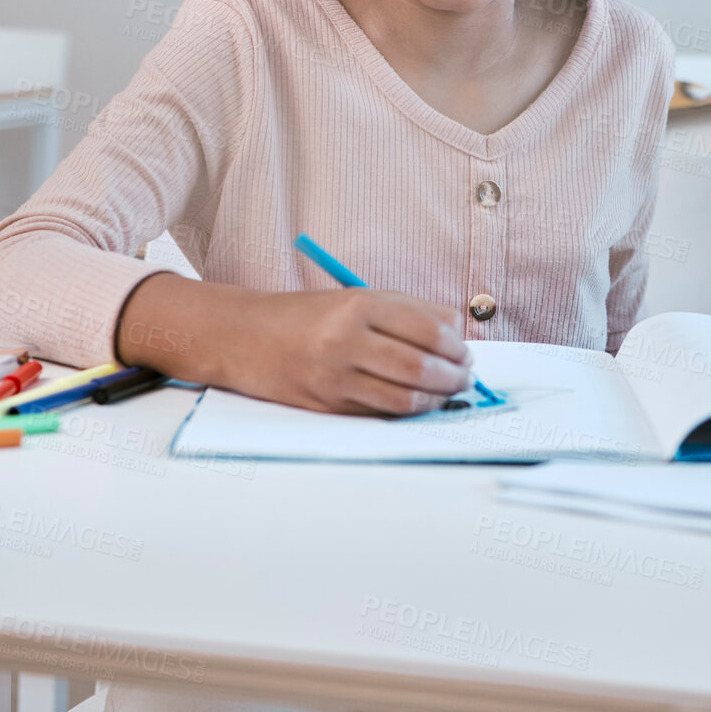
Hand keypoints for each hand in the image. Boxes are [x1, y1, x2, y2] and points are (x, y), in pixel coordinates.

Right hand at [263, 289, 474, 415]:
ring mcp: (333, 377)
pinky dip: (406, 411)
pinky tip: (416, 402)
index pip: (427, 330)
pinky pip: (380, 414)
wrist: (244, 336)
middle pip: (419, 368)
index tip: (465, 353)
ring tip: (446, 393)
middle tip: (464, 378)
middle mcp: (345, 340)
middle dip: (453, 377)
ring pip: (404, 398)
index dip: (456, 347)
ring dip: (436, 400)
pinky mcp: (326, 406)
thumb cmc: (306, 314)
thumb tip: (457, 333)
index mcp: (358, 305)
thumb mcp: (357, 297)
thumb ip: (409, 310)